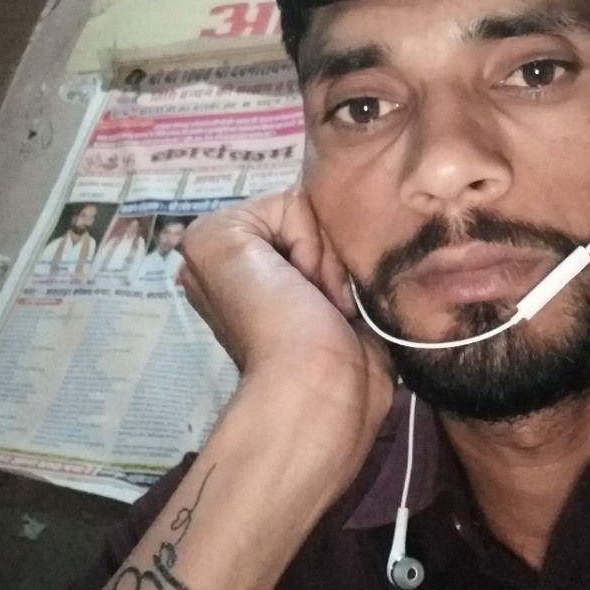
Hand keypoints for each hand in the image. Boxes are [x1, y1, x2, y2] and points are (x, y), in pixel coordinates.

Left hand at [179, 190, 393, 490]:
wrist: (322, 388)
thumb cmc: (273, 321)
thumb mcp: (220, 244)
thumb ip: (247, 208)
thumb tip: (307, 223)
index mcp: (225, 246)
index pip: (287, 201)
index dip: (298, 233)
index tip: (291, 276)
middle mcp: (262, 262)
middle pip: (322, 219)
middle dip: (326, 254)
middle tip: (318, 295)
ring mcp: (306, 284)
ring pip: (348, 240)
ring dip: (348, 272)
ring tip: (340, 308)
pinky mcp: (346, 303)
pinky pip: (369, 264)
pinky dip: (365, 284)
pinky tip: (355, 312)